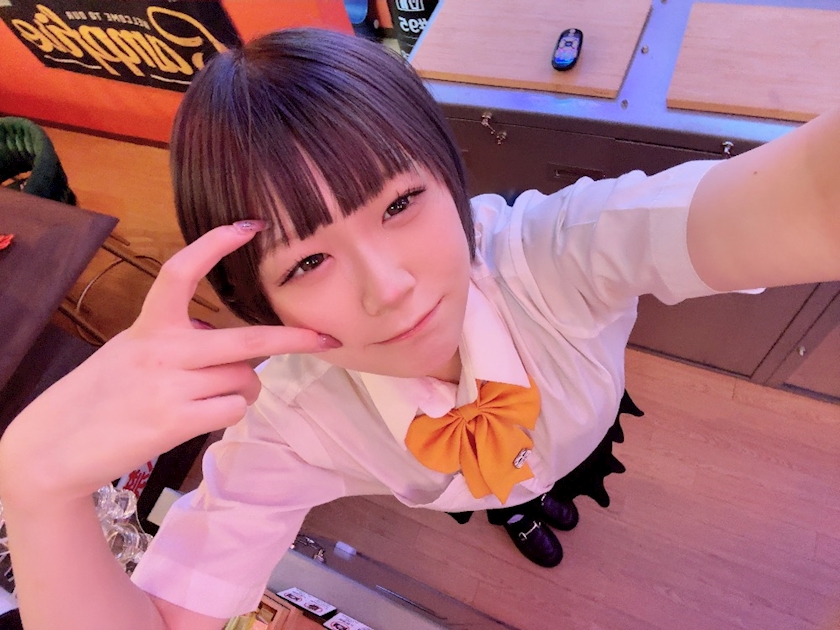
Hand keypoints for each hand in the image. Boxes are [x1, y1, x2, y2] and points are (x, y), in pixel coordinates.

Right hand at [0, 222, 336, 507]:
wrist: (53, 449)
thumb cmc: (99, 396)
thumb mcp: (131, 352)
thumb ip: (177, 343)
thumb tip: (236, 354)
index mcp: (149, 326)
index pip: (182, 271)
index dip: (216, 244)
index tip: (249, 225)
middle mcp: (162, 350)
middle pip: (247, 341)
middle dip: (293, 340)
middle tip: (325, 338)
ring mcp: (170, 386)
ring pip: (245, 382)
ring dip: (242, 391)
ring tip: (208, 399)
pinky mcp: (175, 421)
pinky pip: (232, 410)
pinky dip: (228, 413)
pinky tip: (199, 418)